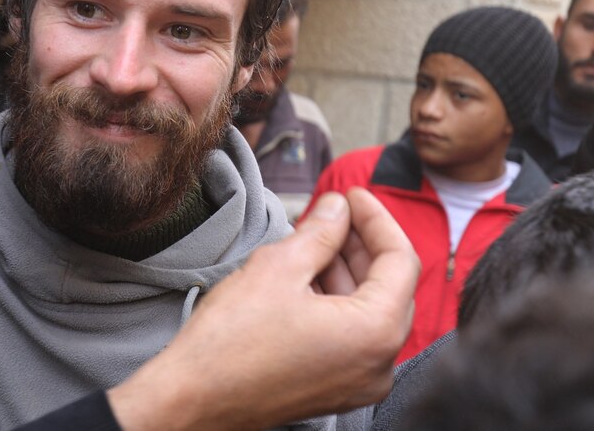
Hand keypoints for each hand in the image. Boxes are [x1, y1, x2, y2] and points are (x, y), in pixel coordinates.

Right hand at [108, 188, 419, 430]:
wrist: (193, 399)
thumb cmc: (230, 341)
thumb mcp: (278, 267)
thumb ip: (320, 232)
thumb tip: (338, 208)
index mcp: (374, 332)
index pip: (400, 260)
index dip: (377, 219)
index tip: (353, 194)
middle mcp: (379, 364)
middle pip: (390, 286)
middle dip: (361, 243)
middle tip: (332, 212)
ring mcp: (359, 381)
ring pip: (369, 310)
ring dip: (346, 270)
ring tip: (312, 239)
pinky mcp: (336, 388)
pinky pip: (352, 335)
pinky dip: (336, 301)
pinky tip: (306, 275)